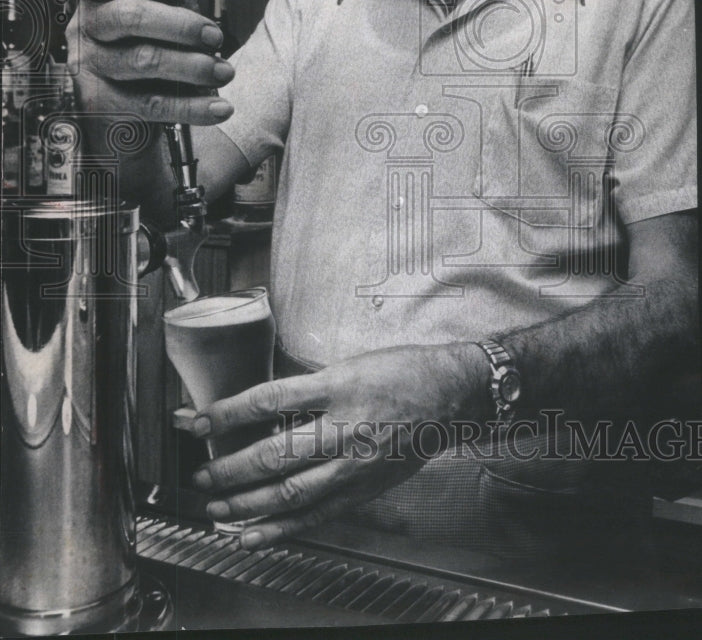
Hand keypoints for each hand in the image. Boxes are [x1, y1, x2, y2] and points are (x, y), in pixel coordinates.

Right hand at [66, 0, 233, 124]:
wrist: (118, 121)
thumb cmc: (139, 56)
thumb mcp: (153, 21)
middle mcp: (86, 28)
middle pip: (129, 15)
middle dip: (181, 24)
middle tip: (216, 37)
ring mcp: (90, 67)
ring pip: (144, 60)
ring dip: (194, 66)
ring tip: (224, 72)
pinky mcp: (102, 105)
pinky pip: (152, 103)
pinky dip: (192, 107)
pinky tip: (219, 108)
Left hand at [191, 342, 484, 547]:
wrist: (451, 395)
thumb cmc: (401, 371)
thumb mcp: (350, 364)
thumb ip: (308, 387)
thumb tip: (259, 405)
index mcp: (338, 386)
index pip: (268, 401)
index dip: (226, 413)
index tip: (196, 422)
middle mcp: (344, 427)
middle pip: (273, 454)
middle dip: (228, 468)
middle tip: (199, 474)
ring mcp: (354, 464)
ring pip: (289, 492)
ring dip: (244, 502)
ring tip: (214, 506)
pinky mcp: (362, 488)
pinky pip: (315, 514)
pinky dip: (279, 528)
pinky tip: (250, 534)